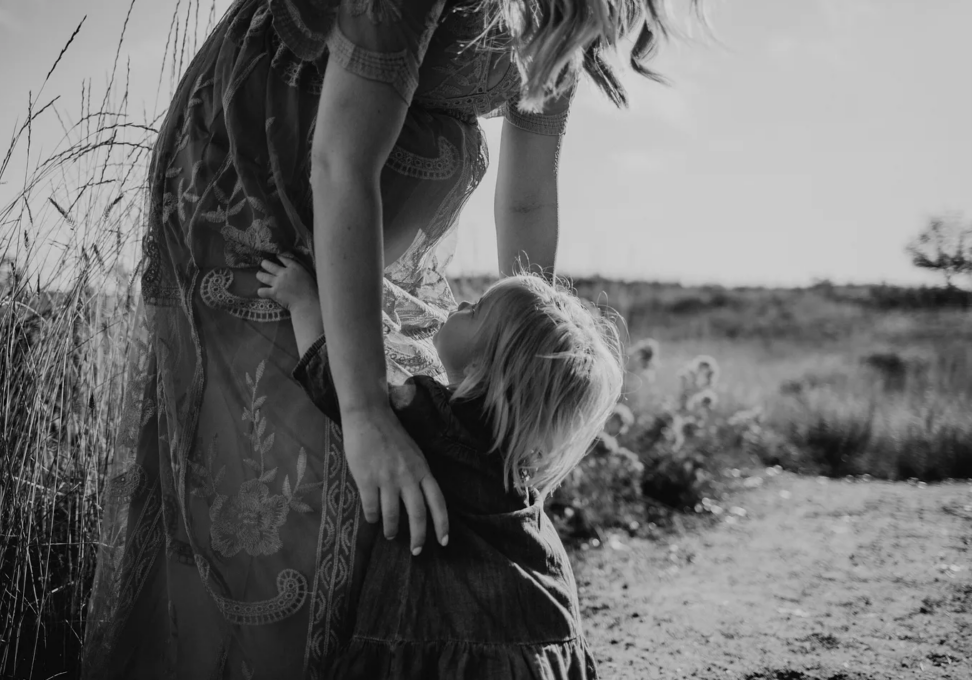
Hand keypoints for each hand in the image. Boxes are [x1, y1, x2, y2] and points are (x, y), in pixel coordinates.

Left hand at [256, 254, 316, 310]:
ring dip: (260, 275)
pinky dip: (261, 291)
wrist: (308, 303)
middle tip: (263, 264)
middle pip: (269, 265)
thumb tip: (296, 271)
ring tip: (259, 275)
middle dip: (265, 264)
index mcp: (294, 268)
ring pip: (263, 276)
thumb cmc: (312, 291)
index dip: (279, 257)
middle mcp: (284, 273)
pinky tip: (261, 292)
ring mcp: (278, 283)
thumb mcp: (308, 275)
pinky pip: (262, 291)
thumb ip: (300, 271)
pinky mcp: (274, 293)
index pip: (284, 259)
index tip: (276, 256)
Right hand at [342, 406, 448, 554]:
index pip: (438, 502)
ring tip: (390, 535)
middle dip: (418, 538)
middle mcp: (408, 477)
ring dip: (391, 530)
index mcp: (422, 469)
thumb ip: (417, 475)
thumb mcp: (413, 453)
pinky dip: (372, 518)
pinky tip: (372, 519)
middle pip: (418, 515)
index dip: (442, 524)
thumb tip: (419, 500)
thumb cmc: (391, 434)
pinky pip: (372, 508)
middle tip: (416, 551)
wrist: (368, 415)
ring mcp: (387, 479)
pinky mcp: (367, 479)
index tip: (444, 542)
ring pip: (392, 516)